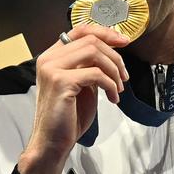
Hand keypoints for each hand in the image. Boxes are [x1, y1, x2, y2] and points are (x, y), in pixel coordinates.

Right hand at [18, 24, 129, 173]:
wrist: (53, 143)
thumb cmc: (67, 117)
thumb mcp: (82, 85)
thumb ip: (90, 66)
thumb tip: (112, 52)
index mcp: (52, 56)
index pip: (80, 30)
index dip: (105, 32)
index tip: (124, 42)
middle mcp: (48, 58)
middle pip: (91, 40)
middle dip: (115, 56)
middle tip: (125, 76)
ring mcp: (52, 69)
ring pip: (94, 52)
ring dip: (114, 70)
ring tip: (119, 88)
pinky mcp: (61, 82)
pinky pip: (96, 74)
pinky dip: (111, 85)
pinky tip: (112, 98)